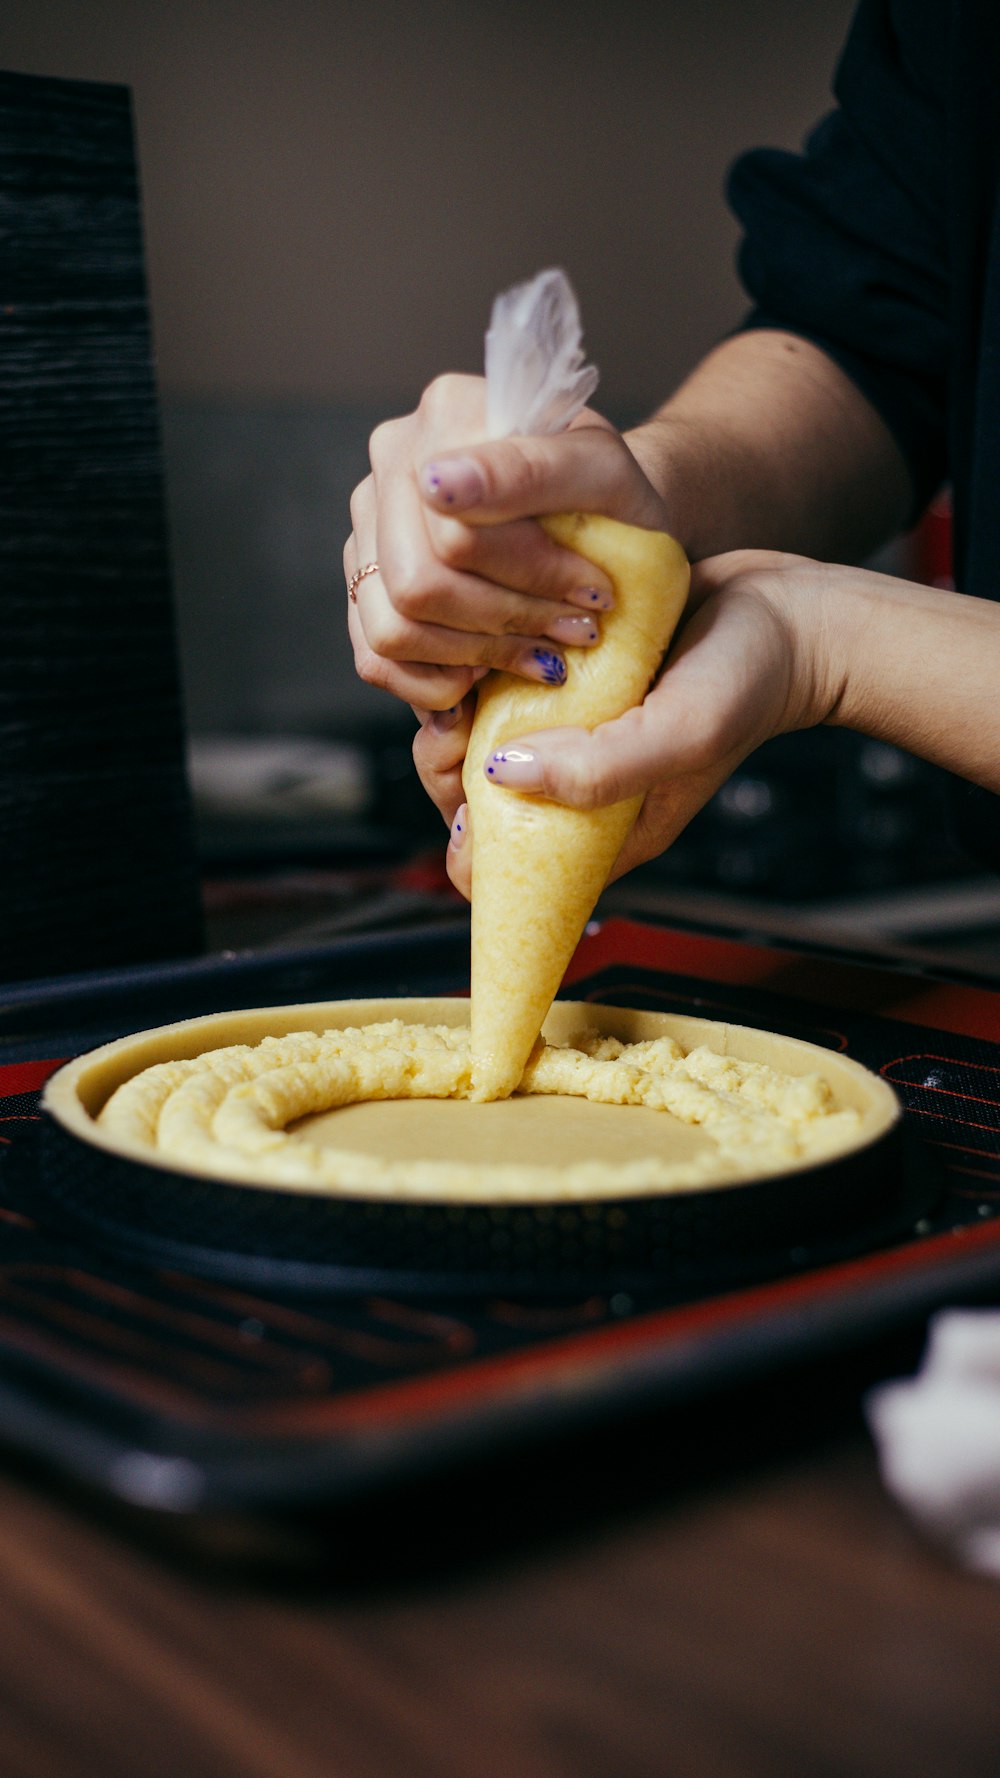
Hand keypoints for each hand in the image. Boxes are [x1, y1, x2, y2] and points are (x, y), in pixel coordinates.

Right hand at [345, 374, 668, 711]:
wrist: (609, 526)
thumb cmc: (612, 498)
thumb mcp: (602, 472)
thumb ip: (530, 468)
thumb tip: (439, 485)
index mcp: (445, 414)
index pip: (456, 531)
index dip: (531, 577)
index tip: (593, 593)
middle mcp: (392, 463)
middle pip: (417, 584)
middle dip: (505, 622)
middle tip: (572, 632)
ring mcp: (370, 526)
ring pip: (392, 629)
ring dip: (477, 657)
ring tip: (540, 654)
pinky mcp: (365, 585)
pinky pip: (375, 659)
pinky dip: (439, 684)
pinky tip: (489, 675)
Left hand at [423, 550, 839, 899]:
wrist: (789, 610)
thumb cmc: (750, 684)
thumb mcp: (681, 735)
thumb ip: (598, 768)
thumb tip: (502, 774)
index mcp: (599, 831)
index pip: (505, 873)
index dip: (468, 848)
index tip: (466, 798)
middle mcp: (577, 784)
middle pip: (473, 799)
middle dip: (447, 766)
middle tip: (458, 718)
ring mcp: (569, 731)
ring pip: (479, 737)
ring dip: (461, 708)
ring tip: (477, 671)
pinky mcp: (568, 679)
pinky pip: (503, 684)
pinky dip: (485, 666)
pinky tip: (492, 638)